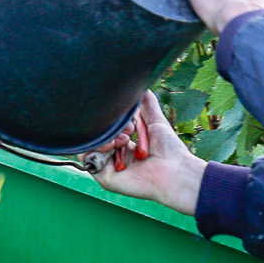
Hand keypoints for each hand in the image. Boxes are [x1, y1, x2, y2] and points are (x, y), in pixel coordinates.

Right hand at [92, 92, 206, 215]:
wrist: (176, 171)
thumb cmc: (170, 150)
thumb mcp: (156, 121)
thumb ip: (147, 104)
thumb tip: (142, 85)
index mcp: (127, 147)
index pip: (109, 130)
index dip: (115, 122)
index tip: (130, 123)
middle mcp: (116, 158)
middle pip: (98, 137)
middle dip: (110, 129)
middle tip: (128, 132)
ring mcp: (109, 168)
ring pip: (90, 146)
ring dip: (103, 138)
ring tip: (123, 140)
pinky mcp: (105, 178)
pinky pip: (88, 160)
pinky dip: (95, 149)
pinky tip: (111, 146)